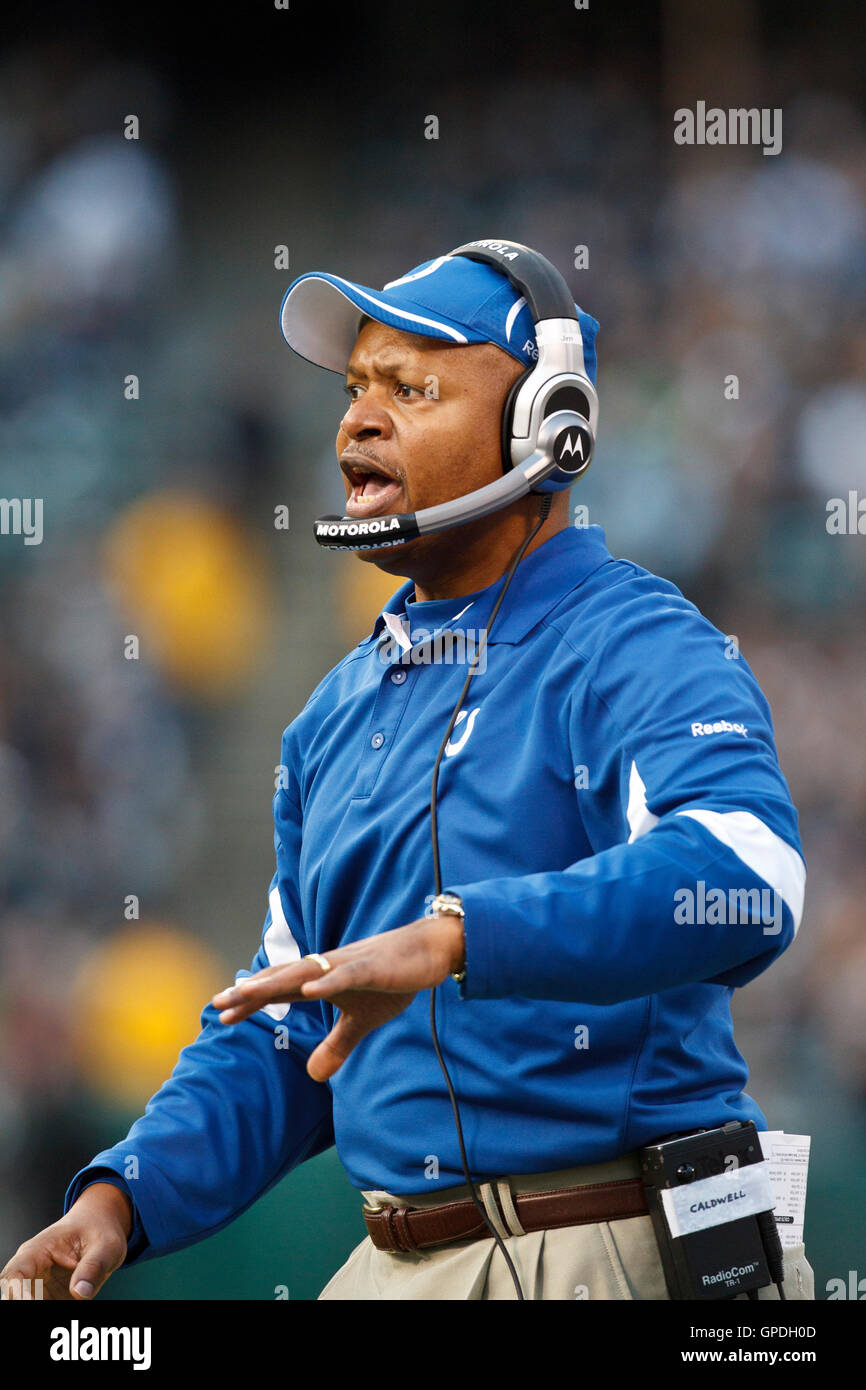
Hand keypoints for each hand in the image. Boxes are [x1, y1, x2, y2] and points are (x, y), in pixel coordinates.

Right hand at [0, 1183, 131, 1300]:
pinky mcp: (51, 1299)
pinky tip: (72, 1304)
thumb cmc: (100, 1230)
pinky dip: (52, 1314)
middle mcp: (33, 1270)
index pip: (16, 1272)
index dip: (18, 1292)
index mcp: (38, 1250)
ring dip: (38, 1310)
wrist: (102, 1228)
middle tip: (52, 1304)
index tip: (30, 1304)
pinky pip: (45, 1309)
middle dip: (22, 1302)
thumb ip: (94, 1266)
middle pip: (13, 1294)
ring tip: (64, 1302)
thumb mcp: (106, 1245)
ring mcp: (40, 1287)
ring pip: (28, 1303)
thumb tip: (80, 1292)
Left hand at [212, 915, 464, 1082]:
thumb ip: (337, 1045)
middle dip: (250, 992)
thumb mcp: (363, 1021)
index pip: (279, 992)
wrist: (429, 949)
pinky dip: (327, 981)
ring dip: (275, 983)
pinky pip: (345, 975)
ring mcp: (348, 966)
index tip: (221, 1013)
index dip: (251, 1001)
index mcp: (323, 981)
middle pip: (282, 980)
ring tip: (247, 992)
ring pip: (305, 974)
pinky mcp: (372, 967)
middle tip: (217, 1002)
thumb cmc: (392, 980)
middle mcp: (328, 969)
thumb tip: (313, 1076)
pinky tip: (308, 990)